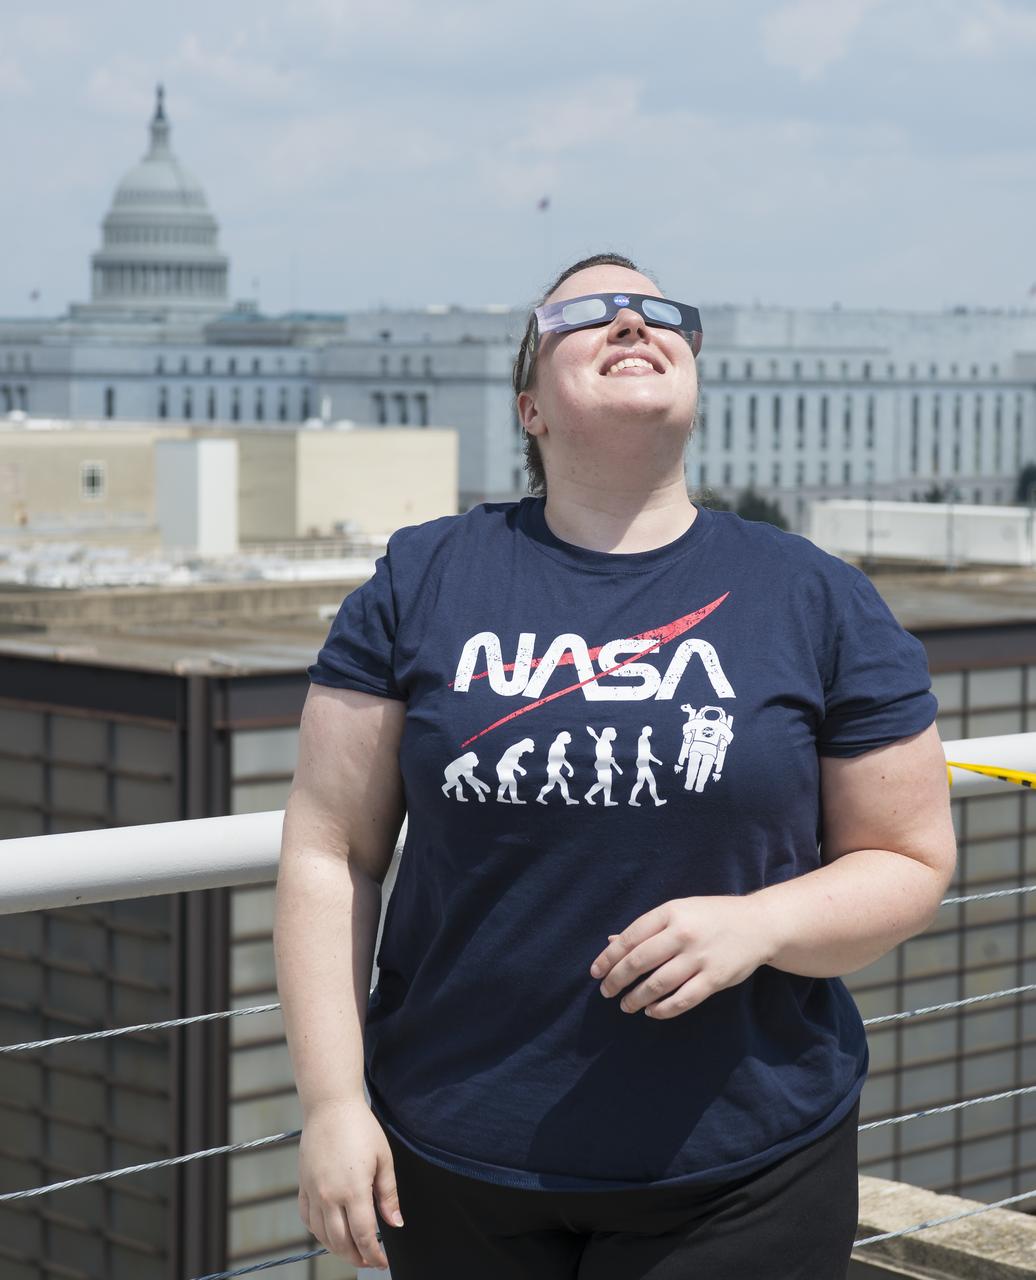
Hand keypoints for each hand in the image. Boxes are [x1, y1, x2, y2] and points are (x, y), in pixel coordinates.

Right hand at [297, 1097, 403, 1271]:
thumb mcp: (383, 1158)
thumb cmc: (360, 1127)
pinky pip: (307, 1219)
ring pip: (322, 1235)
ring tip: (352, 1251)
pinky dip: (318, 1232)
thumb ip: (388, 1194)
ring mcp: (313, 1191)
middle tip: (369, 1261)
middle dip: (357, 1257)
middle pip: (341, 1242)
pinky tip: (330, 1232)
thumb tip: (395, 1223)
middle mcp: (330, 1196)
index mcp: (354, 1190)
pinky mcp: (303, 1185)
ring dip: (337, 1249)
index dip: (374, 1255)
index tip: (382, 1262)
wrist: (330, 1106)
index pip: (363, 1236)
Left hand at [589, 895, 773, 1019]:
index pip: (630, 937)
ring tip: (626, 1005)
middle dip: (617, 979)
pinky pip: (682, 1000)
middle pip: (639, 961)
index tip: (595, 972)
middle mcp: (683, 934)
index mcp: (671, 912)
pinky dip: (662, 1009)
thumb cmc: (711, 916)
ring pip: (657, 984)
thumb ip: (647, 928)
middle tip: (605, 991)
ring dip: (636, 998)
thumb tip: (611, 942)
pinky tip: (651, 1011)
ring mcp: (699, 957)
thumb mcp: (679, 911)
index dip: (609, 957)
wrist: (758, 924)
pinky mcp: (714, 979)